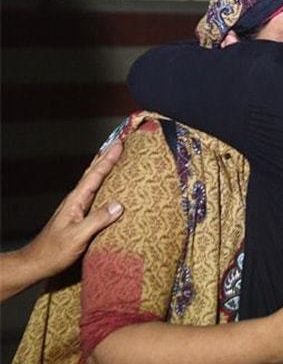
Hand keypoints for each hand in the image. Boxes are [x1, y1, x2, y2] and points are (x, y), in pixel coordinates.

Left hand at [22, 142, 124, 278]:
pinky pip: (94, 193)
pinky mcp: (79, 215)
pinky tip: (107, 185)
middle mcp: (76, 201)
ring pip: (93, 182)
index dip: (108, 160)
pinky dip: (102, 183)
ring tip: (114, 157)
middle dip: (105, 157)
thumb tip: (119, 205)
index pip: (94, 175)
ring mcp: (76, 207)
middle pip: (92, 173)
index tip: (120, 145)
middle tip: (119, 144)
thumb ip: (98, 219)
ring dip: (103, 168)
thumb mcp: (78, 236)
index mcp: (75, 201)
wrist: (36, 263)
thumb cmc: (54, 251)